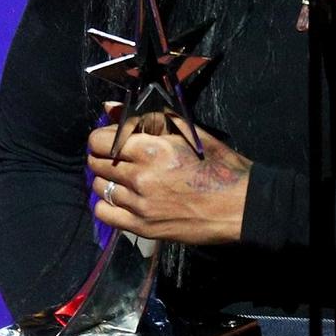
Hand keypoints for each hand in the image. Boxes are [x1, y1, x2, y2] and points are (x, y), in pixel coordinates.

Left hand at [87, 107, 249, 244]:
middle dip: (103, 156)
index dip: (103, 137)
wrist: (240, 206)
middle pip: (95, 164)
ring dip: (107, 179)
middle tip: (120, 157)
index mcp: (151, 150)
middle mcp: (140, 178)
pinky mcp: (143, 228)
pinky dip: (108, 204)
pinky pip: (105, 214)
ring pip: (99, 188)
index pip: (99, 141)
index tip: (114, 138)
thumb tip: (109, 108)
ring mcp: (140, 205)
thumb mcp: (189, 133)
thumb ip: (148, 118)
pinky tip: (124, 198)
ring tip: (125, 178)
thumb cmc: (219, 165)